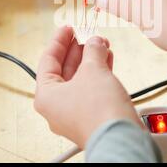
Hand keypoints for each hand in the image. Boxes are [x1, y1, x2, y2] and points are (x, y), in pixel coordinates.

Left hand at [35, 26, 139, 147]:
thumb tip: (95, 42)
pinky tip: (107, 60)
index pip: (48, 60)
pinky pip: (90, 89)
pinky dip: (98, 73)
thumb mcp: (93, 69)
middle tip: (87, 34)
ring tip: (101, 44)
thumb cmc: (99, 111)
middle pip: (64, 70)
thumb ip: (92, 50)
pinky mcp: (91, 116)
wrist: (121, 137)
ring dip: (91, 60)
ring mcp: (74, 113)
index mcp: (46, 96)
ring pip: (80, 79)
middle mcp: (56, 107)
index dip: (59, 40)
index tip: (68, 28)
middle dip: (79, 50)